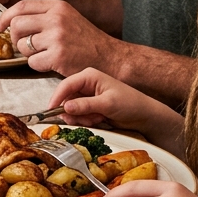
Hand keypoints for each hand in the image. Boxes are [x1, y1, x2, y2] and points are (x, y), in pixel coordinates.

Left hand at [0, 0, 121, 76]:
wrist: (110, 57)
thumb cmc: (86, 40)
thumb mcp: (67, 18)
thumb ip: (44, 16)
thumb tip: (13, 20)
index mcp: (58, 7)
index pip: (21, 6)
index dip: (6, 17)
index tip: (1, 26)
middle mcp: (56, 19)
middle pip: (17, 25)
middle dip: (17, 38)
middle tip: (26, 45)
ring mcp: (57, 37)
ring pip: (23, 45)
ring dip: (29, 53)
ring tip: (45, 54)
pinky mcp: (58, 56)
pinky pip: (32, 62)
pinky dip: (38, 65)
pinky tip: (52, 63)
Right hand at [47, 67, 183, 148]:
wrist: (145, 116)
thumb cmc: (130, 104)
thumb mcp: (107, 104)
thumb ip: (85, 105)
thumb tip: (64, 107)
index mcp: (89, 76)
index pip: (66, 85)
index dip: (57, 97)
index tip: (51, 110)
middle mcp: (85, 84)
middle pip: (66, 98)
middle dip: (74, 111)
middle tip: (88, 119)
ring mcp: (87, 96)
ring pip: (71, 109)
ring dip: (82, 117)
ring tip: (97, 119)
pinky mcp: (90, 106)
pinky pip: (78, 114)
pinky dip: (86, 120)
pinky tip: (99, 120)